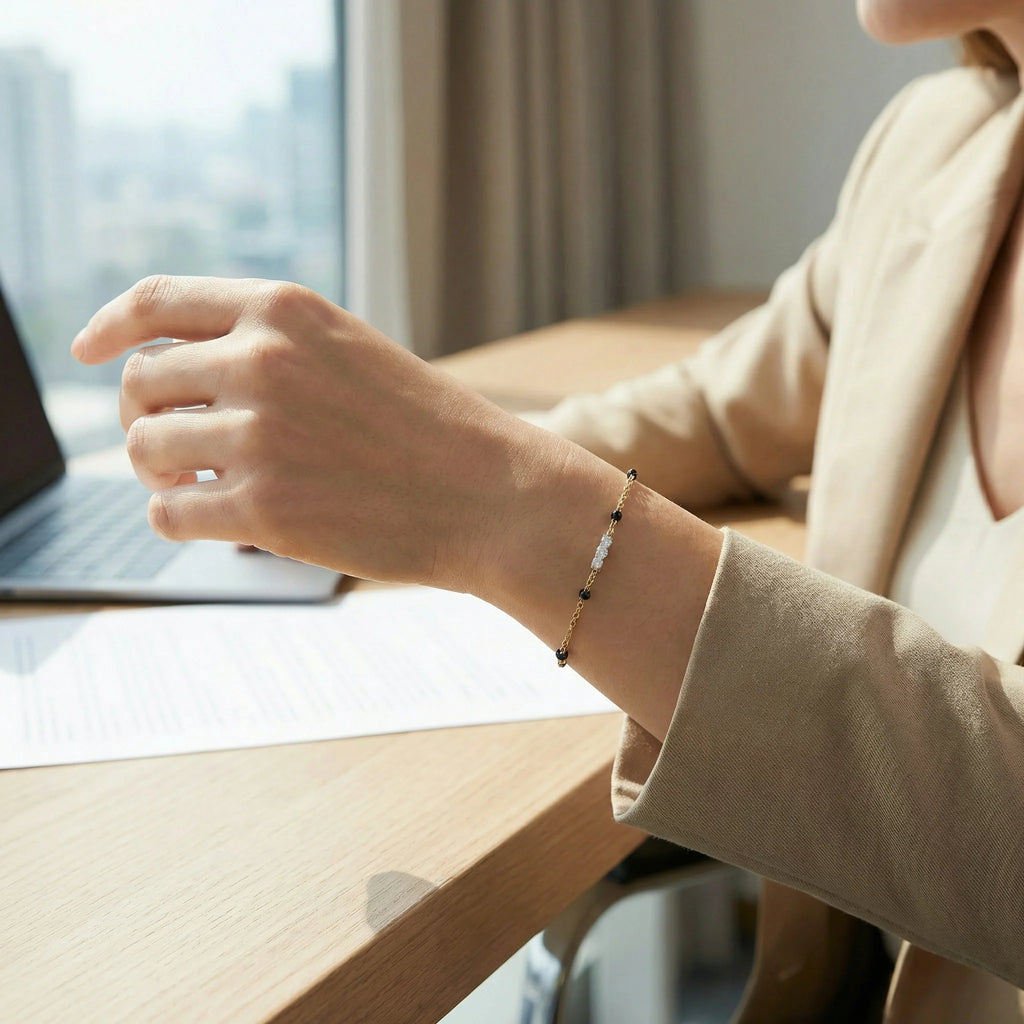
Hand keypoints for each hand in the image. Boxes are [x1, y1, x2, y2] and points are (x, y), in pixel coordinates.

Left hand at [71, 275, 563, 589]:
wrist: (493, 493)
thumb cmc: (428, 429)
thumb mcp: (349, 354)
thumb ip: (269, 347)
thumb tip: (174, 377)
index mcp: (284, 311)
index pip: (156, 301)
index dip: (108, 326)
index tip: (88, 351)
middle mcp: (260, 362)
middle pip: (139, 383)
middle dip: (143, 418)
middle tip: (174, 449)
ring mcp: (257, 435)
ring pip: (143, 449)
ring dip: (160, 472)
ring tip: (199, 486)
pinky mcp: (261, 509)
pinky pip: (167, 513)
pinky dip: (179, 518)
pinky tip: (215, 520)